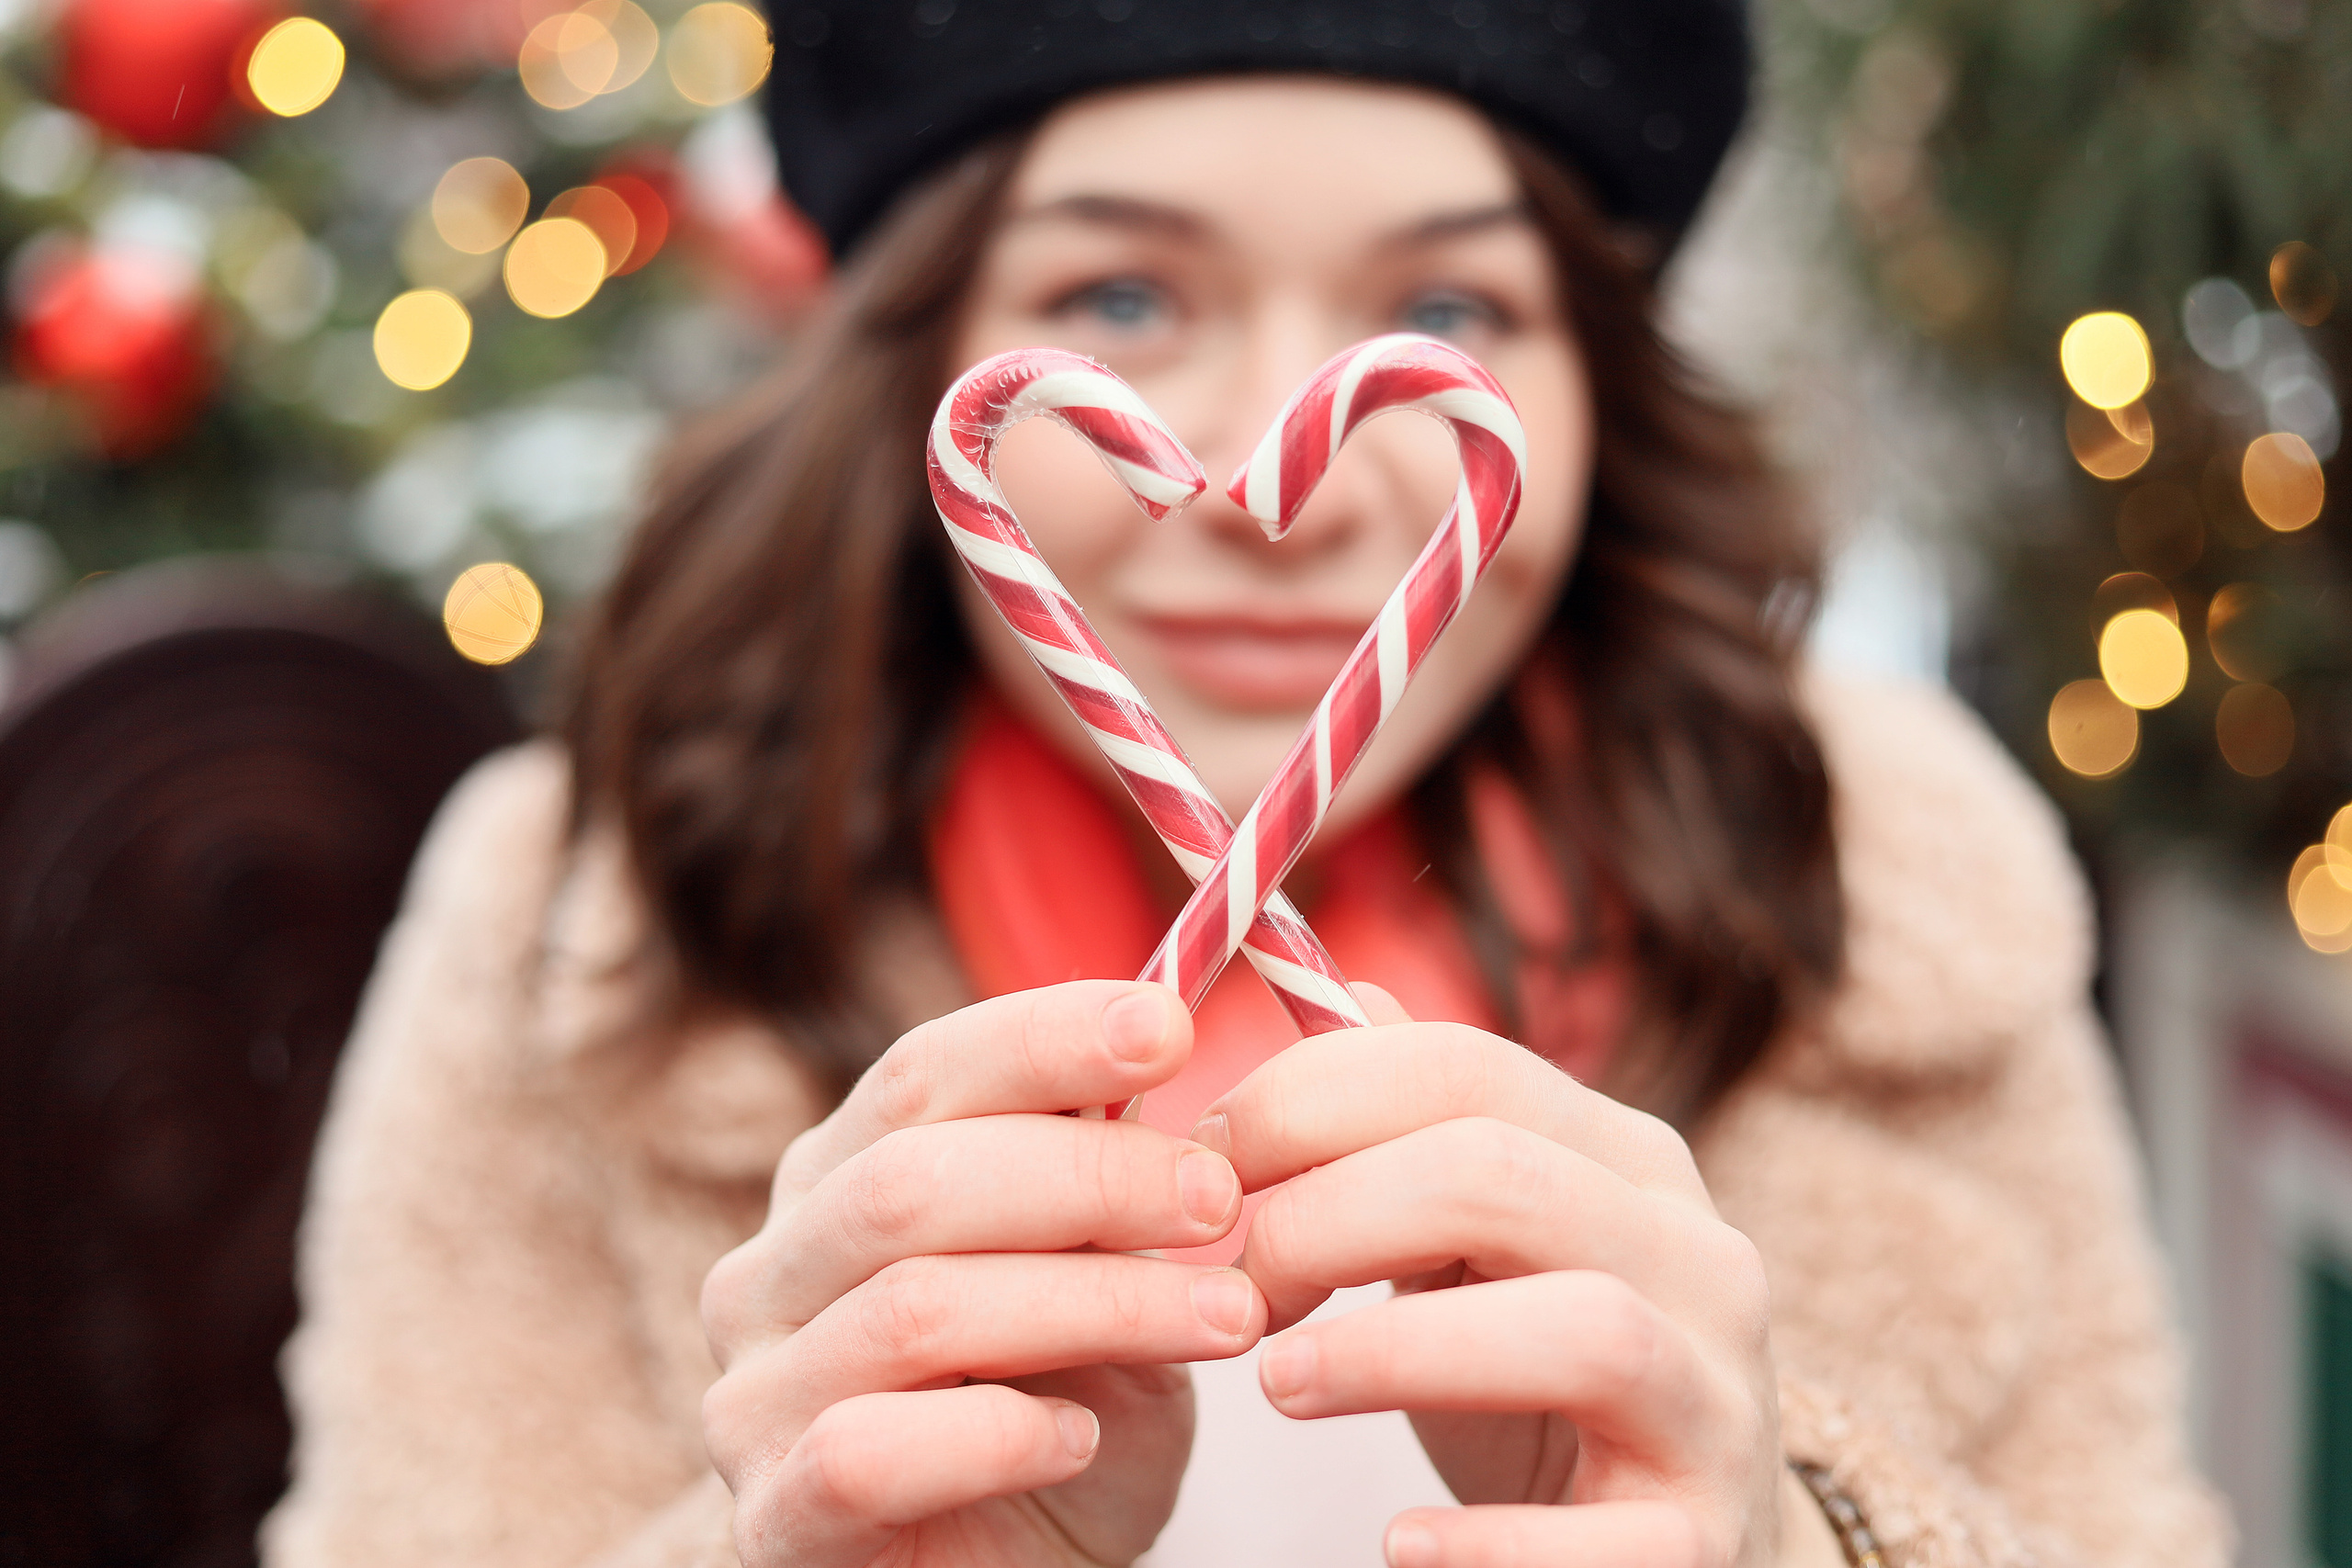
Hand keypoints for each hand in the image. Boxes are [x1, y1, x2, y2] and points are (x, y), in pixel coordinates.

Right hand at [701, 981, 1268, 1567]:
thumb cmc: (1058, 1415)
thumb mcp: (1101, 1279)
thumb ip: (1108, 1183)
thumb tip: (1168, 1037)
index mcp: (838, 1181)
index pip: (921, 1074)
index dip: (1042, 1036)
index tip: (1168, 1027)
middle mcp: (769, 1274)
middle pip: (912, 1181)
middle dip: (1090, 1177)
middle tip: (1220, 1199)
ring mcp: (753, 1398)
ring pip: (914, 1309)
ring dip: (1093, 1303)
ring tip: (1222, 1319)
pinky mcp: (775, 1519)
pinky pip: (869, 1451)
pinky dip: (997, 1433)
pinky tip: (1080, 1435)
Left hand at [1202, 987, 1825, 1567]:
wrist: (1685, 1545)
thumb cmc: (1544, 1382)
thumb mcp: (1486, 1241)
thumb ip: (1419, 1130)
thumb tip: (1340, 996)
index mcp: (1627, 1160)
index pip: (1462, 1069)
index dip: (1306, 1102)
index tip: (1203, 1172)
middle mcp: (1696, 1257)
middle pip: (1504, 1176)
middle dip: (1329, 1214)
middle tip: (1230, 1287)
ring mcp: (1717, 1401)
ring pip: (1586, 1328)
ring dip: (1400, 1351)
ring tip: (1281, 1387)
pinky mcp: (1705, 1541)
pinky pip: (1614, 1542)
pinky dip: (1494, 1543)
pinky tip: (1399, 1545)